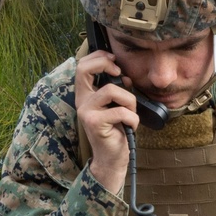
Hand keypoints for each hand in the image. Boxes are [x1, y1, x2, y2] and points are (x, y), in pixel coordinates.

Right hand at [75, 48, 138, 194]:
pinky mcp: (95, 123)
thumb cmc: (116, 131)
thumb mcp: (117, 106)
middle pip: (84, 69)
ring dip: (130, 101)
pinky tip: (131, 126)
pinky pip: (121, 111)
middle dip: (105, 64)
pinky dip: (133, 118)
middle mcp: (82, 101)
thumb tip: (126, 76)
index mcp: (85, 95)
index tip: (115, 61)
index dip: (98, 57)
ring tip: (130, 114)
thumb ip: (118, 90)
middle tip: (120, 73)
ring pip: (112, 90)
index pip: (82, 65)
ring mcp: (86, 112)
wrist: (112, 158)